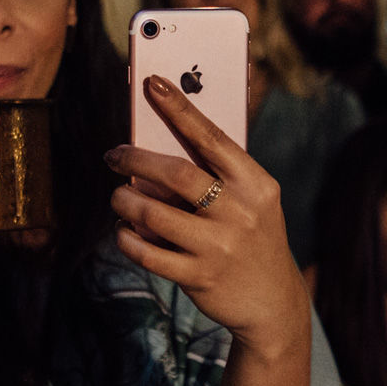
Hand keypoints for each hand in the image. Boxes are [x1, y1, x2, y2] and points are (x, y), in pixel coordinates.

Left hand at [104, 75, 306, 357]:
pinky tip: (125, 231)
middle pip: (175, 173)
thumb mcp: (251, 201)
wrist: (272, 301)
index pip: (212, 137)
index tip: (152, 84)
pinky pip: (148, 252)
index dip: (180, 108)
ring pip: (153, 214)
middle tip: (114, 155)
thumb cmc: (252, 236)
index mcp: (256, 184)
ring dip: (125, 200)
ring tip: (118, 197)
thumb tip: (157, 145)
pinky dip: (128, 239)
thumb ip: (217, 176)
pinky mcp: (199, 277)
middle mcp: (240, 212)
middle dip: (135, 158)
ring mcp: (219, 247)